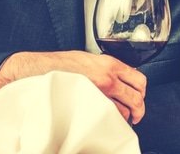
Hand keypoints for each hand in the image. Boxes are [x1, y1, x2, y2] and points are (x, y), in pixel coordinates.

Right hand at [0, 50, 146, 123]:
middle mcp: (108, 78)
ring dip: (124, 117)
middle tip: (135, 115)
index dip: (142, 92)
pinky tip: (105, 121)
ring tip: (119, 119)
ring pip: (124, 111)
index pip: (139, 79)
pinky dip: (111, 121)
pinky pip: (108, 117)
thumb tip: (117, 79)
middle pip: (136, 98)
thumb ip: (105, 69)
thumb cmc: (58, 65)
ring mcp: (100, 93)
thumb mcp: (88, 59)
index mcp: (109, 64)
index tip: (139, 97)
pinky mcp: (89, 105)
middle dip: (138, 109)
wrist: (37, 71)